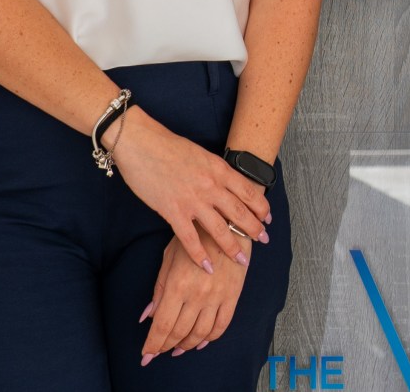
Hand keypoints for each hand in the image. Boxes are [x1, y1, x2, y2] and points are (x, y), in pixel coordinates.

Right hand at [107, 109, 271, 271]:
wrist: (141, 143)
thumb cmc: (168, 145)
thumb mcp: (201, 155)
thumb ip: (214, 171)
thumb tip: (226, 186)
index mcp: (219, 169)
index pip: (248, 192)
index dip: (261, 207)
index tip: (268, 218)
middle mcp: (211, 186)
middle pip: (240, 212)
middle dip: (255, 229)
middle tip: (264, 240)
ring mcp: (193, 200)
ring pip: (220, 229)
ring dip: (233, 247)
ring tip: (241, 260)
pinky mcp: (173, 211)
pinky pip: (190, 239)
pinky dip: (200, 256)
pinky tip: (207, 267)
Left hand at [139, 232, 247, 364]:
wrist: (227, 225)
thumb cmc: (194, 238)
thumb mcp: (169, 258)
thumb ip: (159, 289)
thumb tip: (147, 316)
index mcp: (177, 285)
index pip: (163, 325)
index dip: (153, 344)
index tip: (145, 356)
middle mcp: (197, 295)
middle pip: (179, 333)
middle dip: (165, 347)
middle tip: (158, 353)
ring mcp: (217, 297)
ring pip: (200, 333)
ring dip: (187, 345)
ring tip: (177, 349)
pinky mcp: (233, 296)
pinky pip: (222, 325)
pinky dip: (210, 338)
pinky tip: (201, 342)